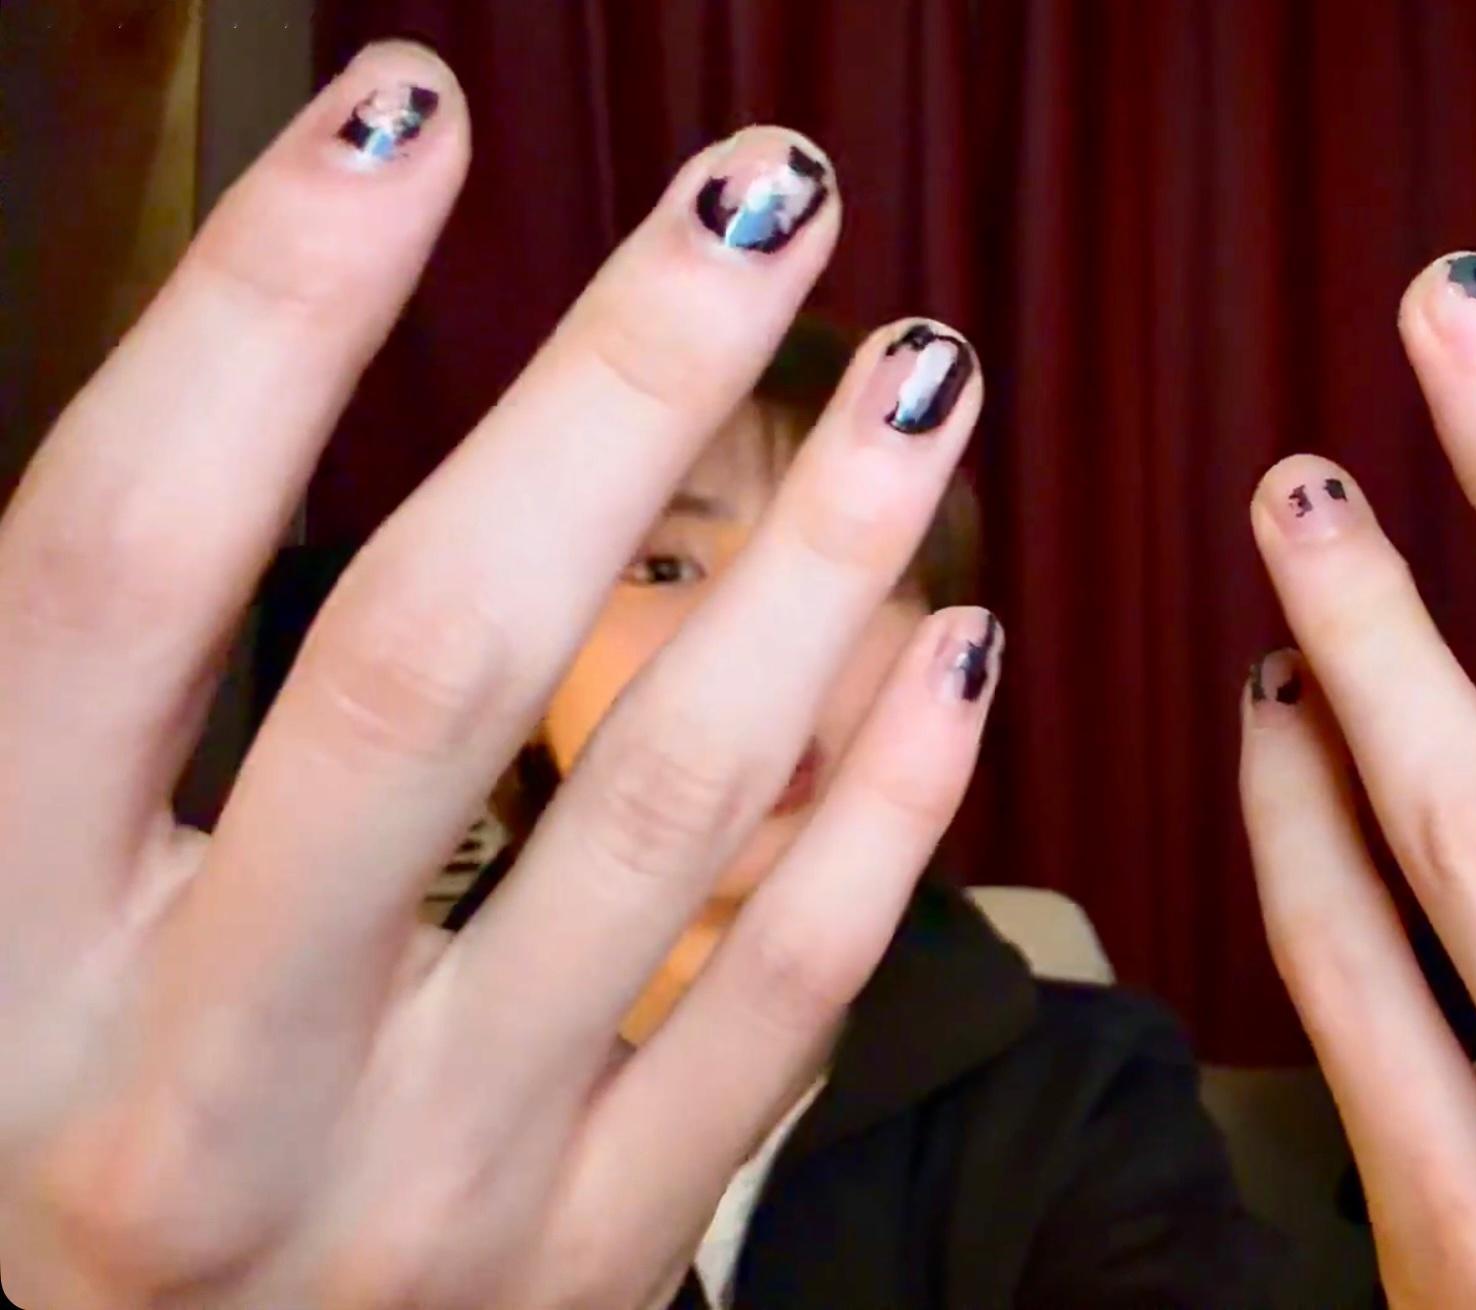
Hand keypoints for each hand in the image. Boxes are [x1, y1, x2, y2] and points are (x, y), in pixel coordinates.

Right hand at [0, 43, 994, 1308]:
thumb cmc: (15, 1157)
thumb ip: (59, 698)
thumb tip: (220, 386)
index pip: (118, 566)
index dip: (264, 314)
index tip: (411, 106)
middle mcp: (196, 1083)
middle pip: (431, 661)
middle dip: (611, 392)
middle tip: (769, 190)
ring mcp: (416, 1192)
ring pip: (661, 821)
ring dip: (821, 566)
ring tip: (927, 370)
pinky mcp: (577, 1263)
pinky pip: (777, 1007)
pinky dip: (884, 812)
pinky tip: (952, 638)